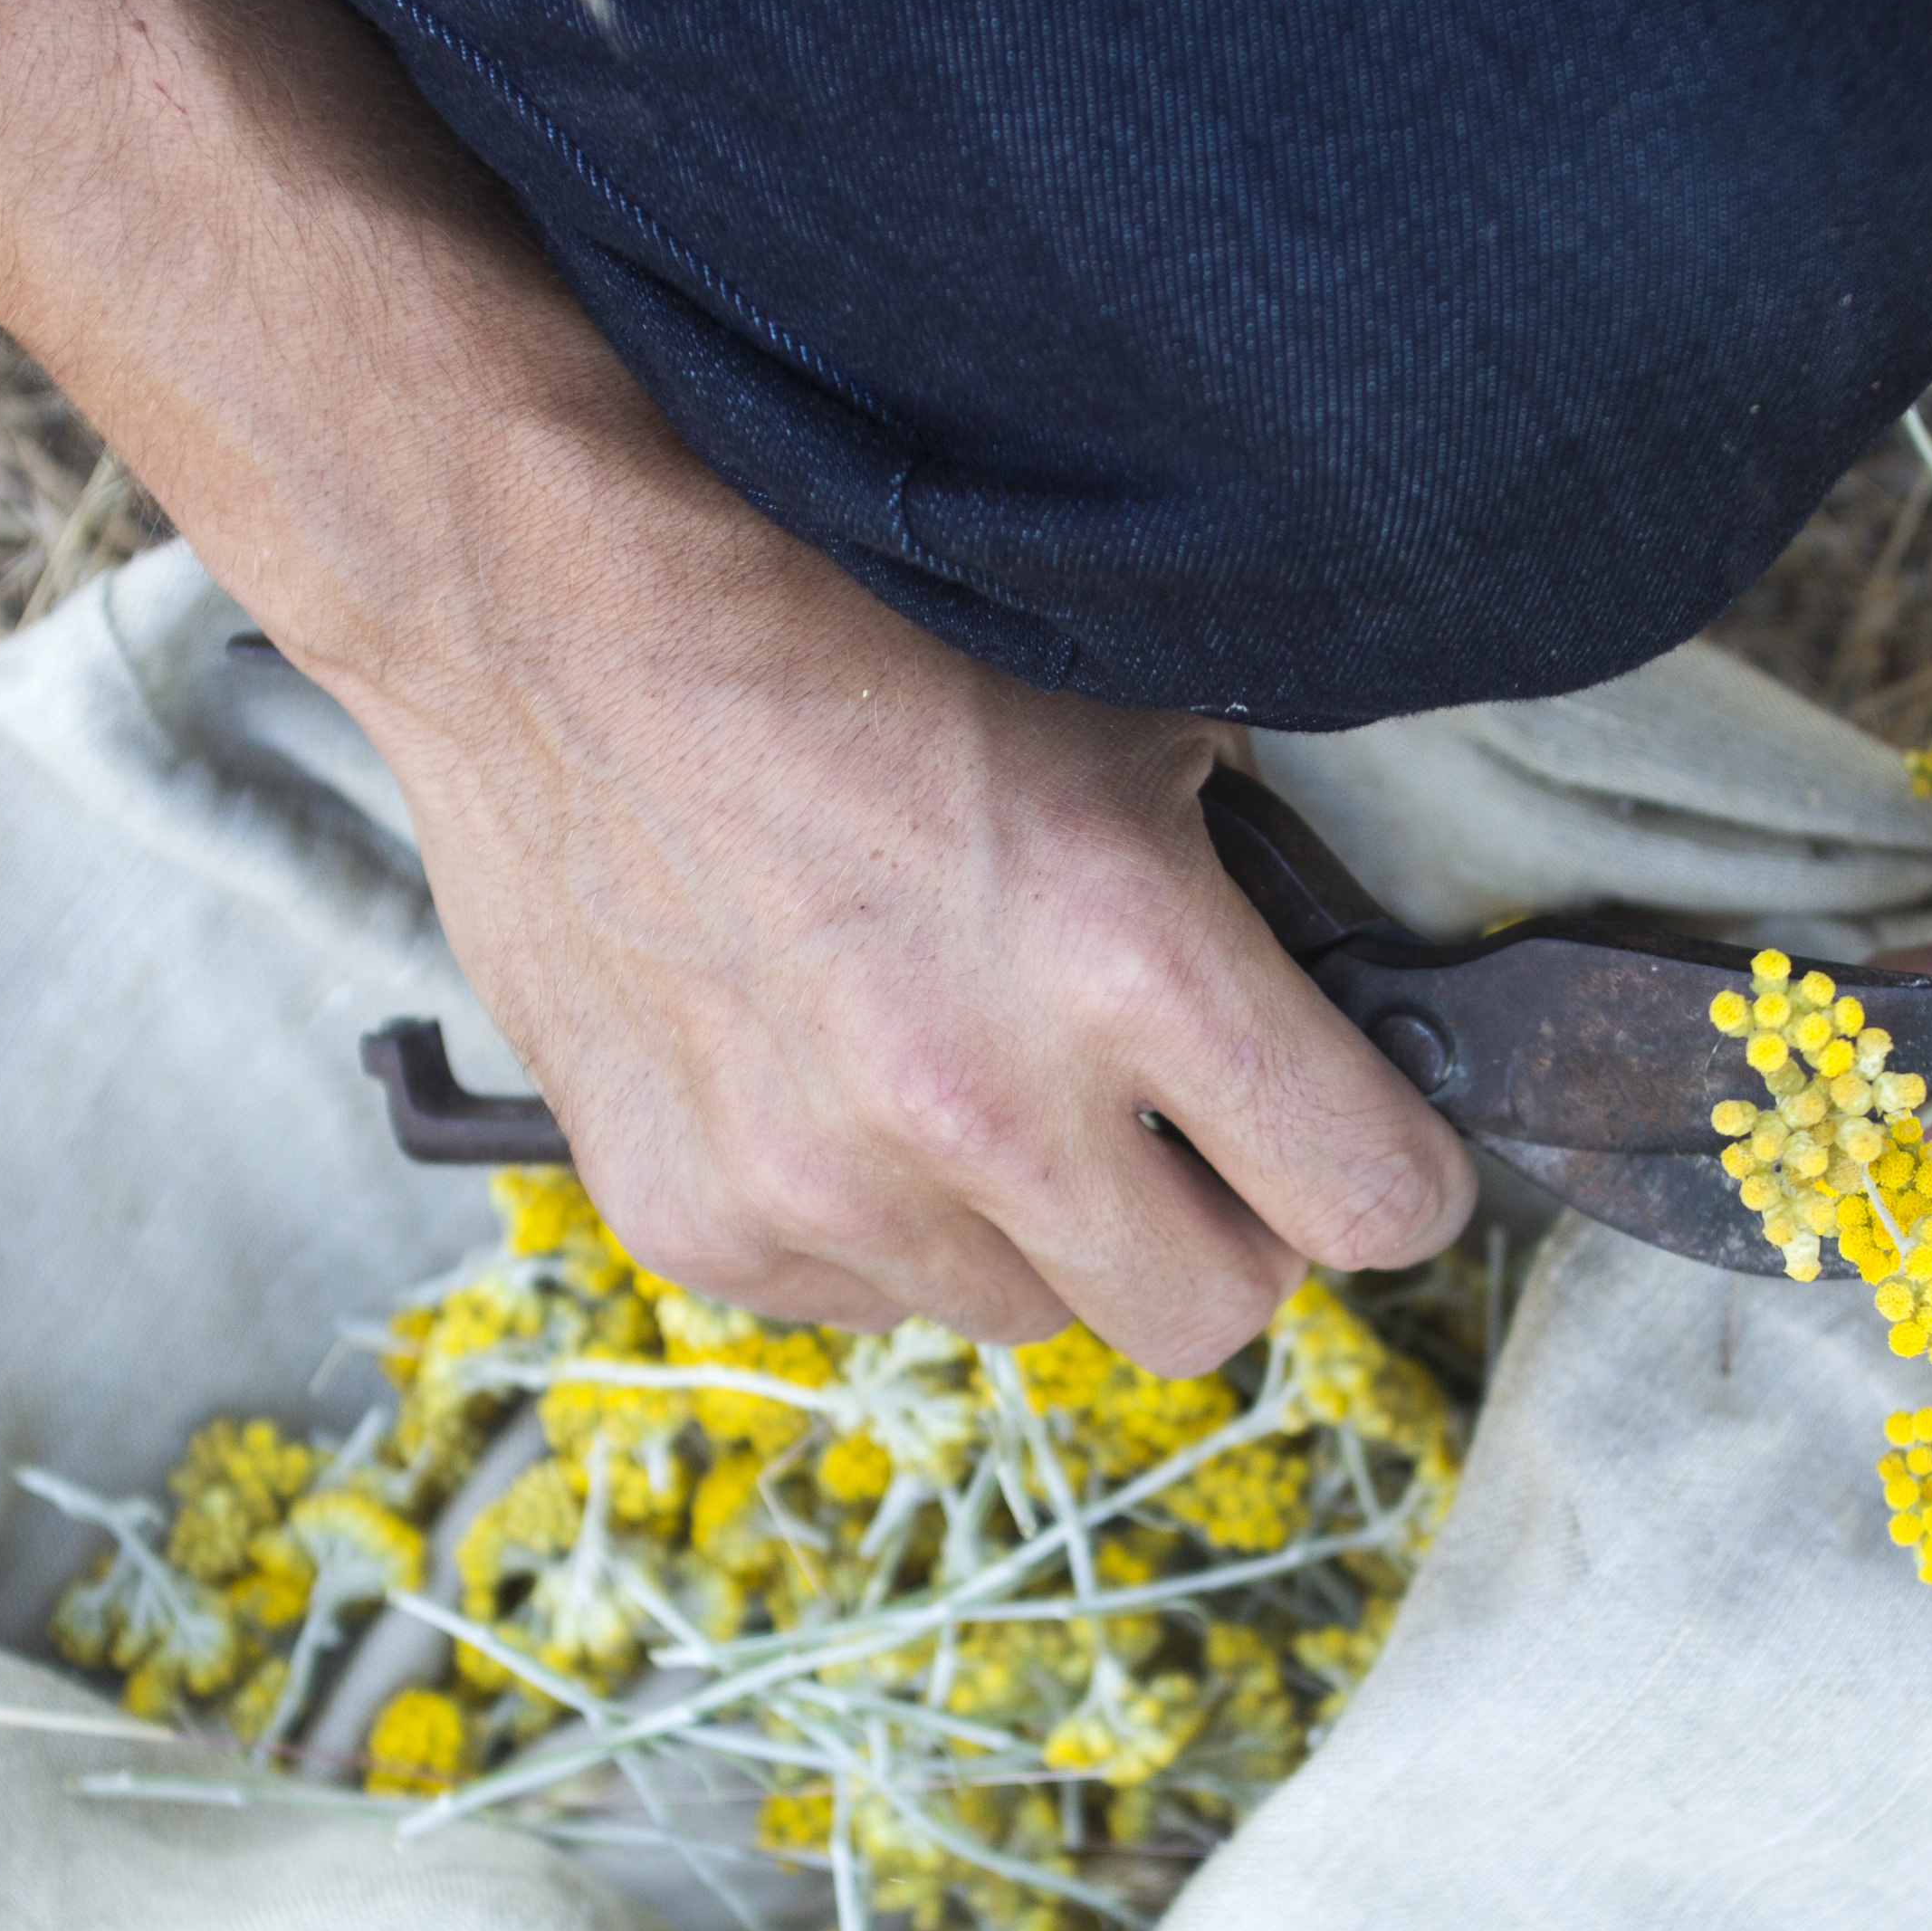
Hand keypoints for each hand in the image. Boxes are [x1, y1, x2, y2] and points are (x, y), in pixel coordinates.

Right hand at [313, 428, 1478, 1373]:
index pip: (1370, 1204)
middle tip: (1175, 1128)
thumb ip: (1240, 898)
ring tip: (959, 1057)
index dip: (1386, 1172)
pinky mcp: (694, 1221)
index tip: (1358, 1139)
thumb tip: (1329, 1021)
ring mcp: (822, 1186)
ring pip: (1024, 1309)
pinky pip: (861, 1293)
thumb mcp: (1119, 710)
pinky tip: (828, 1068)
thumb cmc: (840, 622)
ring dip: (1028, 1219)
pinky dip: (873, 1215)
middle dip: (1219, 1230)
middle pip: (1210, 1318)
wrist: (545, 612)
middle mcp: (978, 1107)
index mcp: (1124, 958)